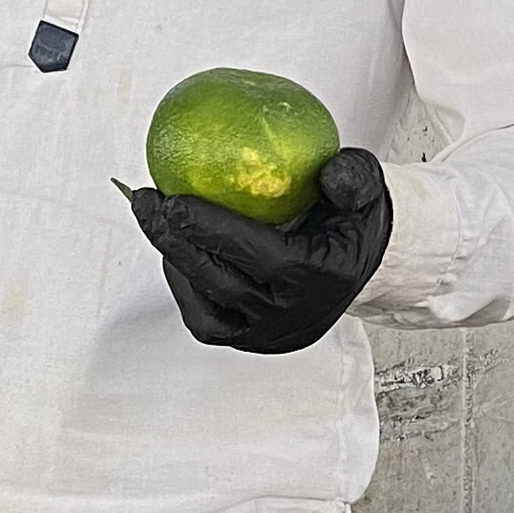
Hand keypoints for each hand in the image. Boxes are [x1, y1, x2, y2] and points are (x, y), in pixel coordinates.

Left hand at [125, 148, 394, 354]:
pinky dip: (185, 286)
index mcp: (321, 278)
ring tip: (155, 220)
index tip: (175, 200)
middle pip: (220, 282)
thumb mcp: (364, 187)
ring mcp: (271, 335)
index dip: (212, 230)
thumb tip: (328, 172)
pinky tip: (174, 250)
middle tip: (148, 201)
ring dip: (175, 263)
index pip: (259, 256)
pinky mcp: (252, 340)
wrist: (361, 267)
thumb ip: (353, 176)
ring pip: (206, 307)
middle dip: (174, 240)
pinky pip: (206, 320)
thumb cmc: (353, 221)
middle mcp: (293, 315)